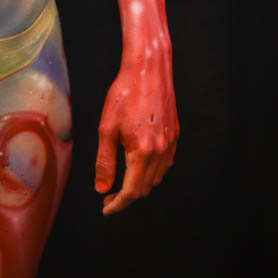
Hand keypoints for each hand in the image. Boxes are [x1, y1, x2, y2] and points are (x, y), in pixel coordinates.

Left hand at [94, 59, 178, 215]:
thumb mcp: (107, 127)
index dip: (118, 204)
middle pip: (145, 188)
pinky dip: (152, 171)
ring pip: (157, 177)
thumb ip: (105, 161)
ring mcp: (171, 143)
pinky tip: (140, 164)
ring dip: (140, 184)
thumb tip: (102, 187)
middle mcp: (161, 151)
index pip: (132, 191)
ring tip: (122, 181)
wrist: (149, 69)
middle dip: (126, 196)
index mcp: (143, 152)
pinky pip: (165, 163)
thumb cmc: (125, 93)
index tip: (106, 208)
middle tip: (108, 194)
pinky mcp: (175, 134)